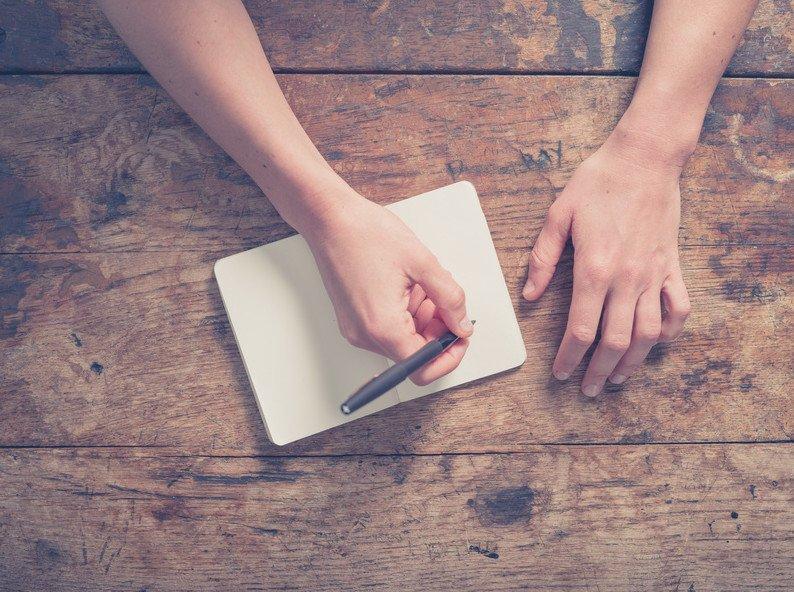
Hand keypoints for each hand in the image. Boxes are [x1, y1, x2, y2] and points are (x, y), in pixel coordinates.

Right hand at [303, 190, 473, 385]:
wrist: (329, 219)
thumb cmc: (365, 234)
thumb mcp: (423, 263)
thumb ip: (450, 299)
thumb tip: (462, 324)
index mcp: (383, 327)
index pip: (423, 367)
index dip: (449, 353)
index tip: (460, 334)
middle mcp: (365, 335)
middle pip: (413, 354)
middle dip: (437, 330)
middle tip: (444, 299)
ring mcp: (356, 328)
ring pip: (402, 340)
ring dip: (422, 318)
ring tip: (423, 285)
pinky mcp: (353, 319)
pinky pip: (387, 328)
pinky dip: (405, 313)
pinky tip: (407, 286)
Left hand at [523, 127, 690, 395]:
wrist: (644, 159)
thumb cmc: (597, 183)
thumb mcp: (557, 215)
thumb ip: (542, 259)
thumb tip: (529, 295)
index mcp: (594, 269)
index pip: (580, 328)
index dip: (569, 357)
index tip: (561, 374)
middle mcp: (627, 279)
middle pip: (615, 340)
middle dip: (599, 370)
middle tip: (587, 388)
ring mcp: (654, 274)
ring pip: (648, 333)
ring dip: (633, 361)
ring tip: (617, 378)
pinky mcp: (671, 266)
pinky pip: (678, 308)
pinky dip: (670, 331)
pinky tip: (657, 343)